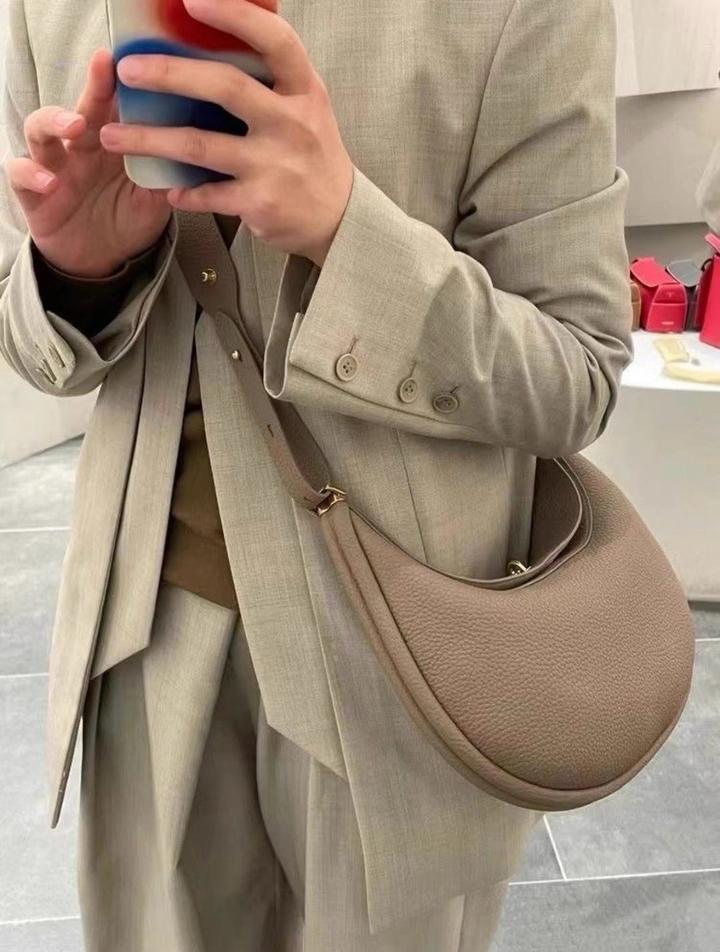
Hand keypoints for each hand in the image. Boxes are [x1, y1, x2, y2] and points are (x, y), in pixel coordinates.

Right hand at [4, 49, 171, 277]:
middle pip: (83, 108)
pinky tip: (48, 180)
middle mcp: (81, 148)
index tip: (140, 63)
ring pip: (41, 129)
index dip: (124, 85)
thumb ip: (169, 177)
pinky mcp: (32, 192)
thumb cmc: (127, 220)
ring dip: (54, 121)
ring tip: (75, 126)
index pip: (117, 108)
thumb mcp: (154, 200)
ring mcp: (54, 165)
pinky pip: (20, 173)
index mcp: (113, 144)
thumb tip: (200, 155)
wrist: (102, 261)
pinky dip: (30, 173)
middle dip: (94, 87)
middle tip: (105, 69)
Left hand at [99, 0, 353, 266]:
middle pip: (225, 87)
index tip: (191, 0)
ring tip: (112, 135)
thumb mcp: (305, 104)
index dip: (235, 15)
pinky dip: (182, 192)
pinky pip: (208, 194)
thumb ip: (270, 75)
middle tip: (128, 69)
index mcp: (303, 89)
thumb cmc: (311, 152)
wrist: (339, 217)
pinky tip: (167, 188)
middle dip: (170, 74)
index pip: (274, 40)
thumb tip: (215, 31)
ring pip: (201, 146)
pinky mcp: (260, 203)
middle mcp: (291, 123)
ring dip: (150, 140)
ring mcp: (274, 165)